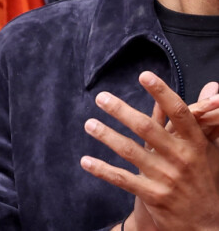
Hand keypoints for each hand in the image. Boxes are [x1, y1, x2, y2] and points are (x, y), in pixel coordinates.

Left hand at [81, 71, 218, 230]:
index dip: (161, 93)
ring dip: (106, 136)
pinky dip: (103, 170)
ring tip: (89, 124)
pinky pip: (123, 179)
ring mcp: (166, 178)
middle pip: (146, 128)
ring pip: (130, 151)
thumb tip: (212, 86)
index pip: (178, 112)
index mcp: (195, 143)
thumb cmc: (204, 177)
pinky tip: (86, 161)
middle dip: (121, 111)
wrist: (207, 226)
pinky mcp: (153, 196)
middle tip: (101, 97)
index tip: (144, 75)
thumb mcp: (208, 147)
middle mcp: (180, 158)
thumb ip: (201, 116)